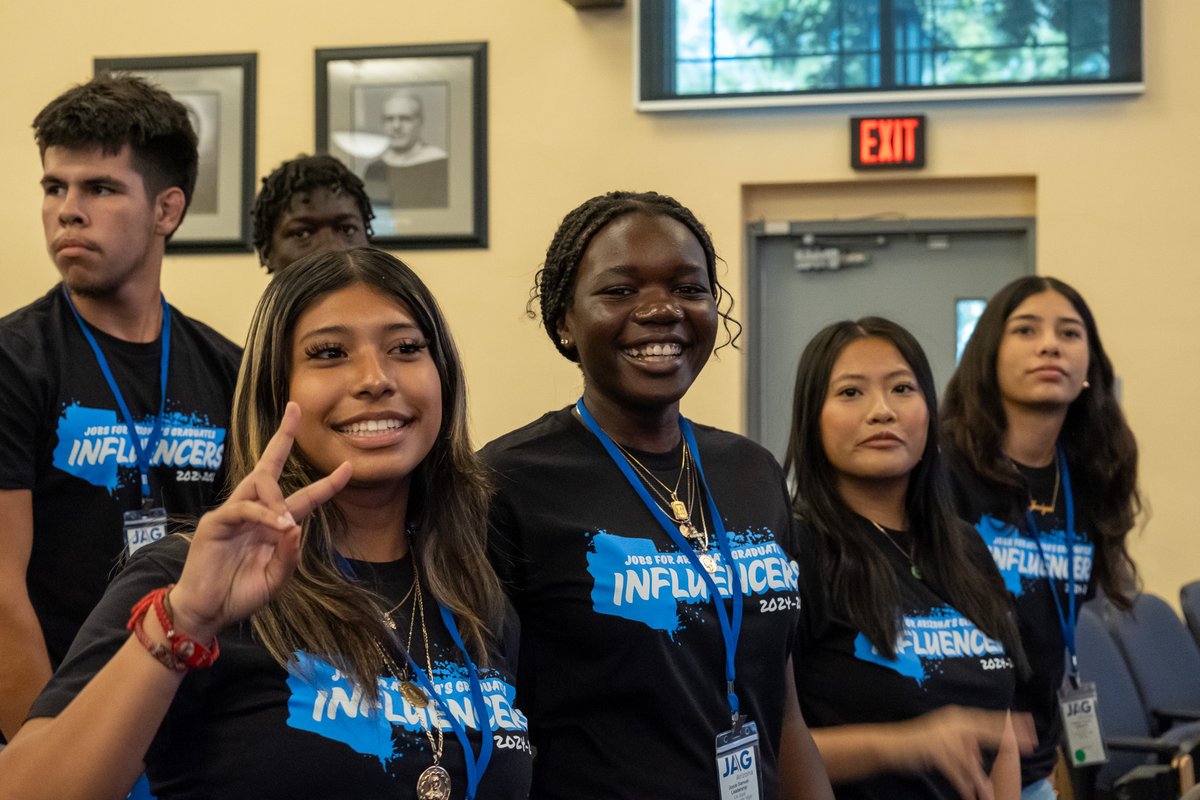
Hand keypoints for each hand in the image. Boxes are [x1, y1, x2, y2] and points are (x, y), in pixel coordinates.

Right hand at [169, 402, 351, 640]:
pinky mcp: (217, 523)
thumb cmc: (240, 594)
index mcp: (274, 524)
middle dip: (283, 436)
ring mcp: (234, 514)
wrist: (208, 612)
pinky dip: (263, 515)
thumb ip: (290, 555)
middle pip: (270, 466)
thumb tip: (295, 526)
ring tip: (284, 523)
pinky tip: (276, 526)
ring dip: (277, 498)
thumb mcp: (277, 579)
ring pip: (258, 482)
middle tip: (294, 409)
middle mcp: (255, 512)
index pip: (304, 496)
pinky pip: (243, 509)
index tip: (349, 466)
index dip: (327, 483)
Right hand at [895, 706, 1021, 799]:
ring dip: (980, 781)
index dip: (1010, 722)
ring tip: (990, 795)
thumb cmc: (918, 743)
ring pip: (970, 761)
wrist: (892, 746)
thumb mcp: (944, 738)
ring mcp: (944, 736)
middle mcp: (953, 723)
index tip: (1030, 723)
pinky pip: (955, 772)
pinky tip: (970, 795)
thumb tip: (979, 754)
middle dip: (1010, 739)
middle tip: (1031, 744)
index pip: (988, 719)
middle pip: (986, 731)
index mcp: (957, 717)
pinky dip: (963, 785)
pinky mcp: (935, 751)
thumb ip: (963, 745)